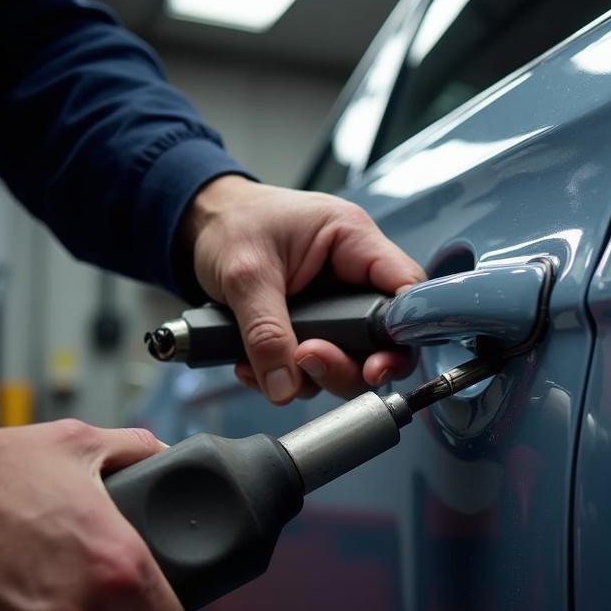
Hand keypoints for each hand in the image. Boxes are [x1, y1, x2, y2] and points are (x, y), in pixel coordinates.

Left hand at [182, 176, 425, 403]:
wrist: (205, 225)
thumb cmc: (232, 224)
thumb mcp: (244, 273)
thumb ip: (264, 331)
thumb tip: (284, 386)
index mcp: (354, 241)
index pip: (405, 289)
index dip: (402, 333)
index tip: (376, 366)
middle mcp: (354, 277)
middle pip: (382, 340)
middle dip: (347, 365)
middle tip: (308, 361)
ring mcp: (337, 308)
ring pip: (350, 361)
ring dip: (312, 376)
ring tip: (265, 366)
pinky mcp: (317, 329)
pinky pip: (316, 367)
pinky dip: (287, 377)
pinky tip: (254, 367)